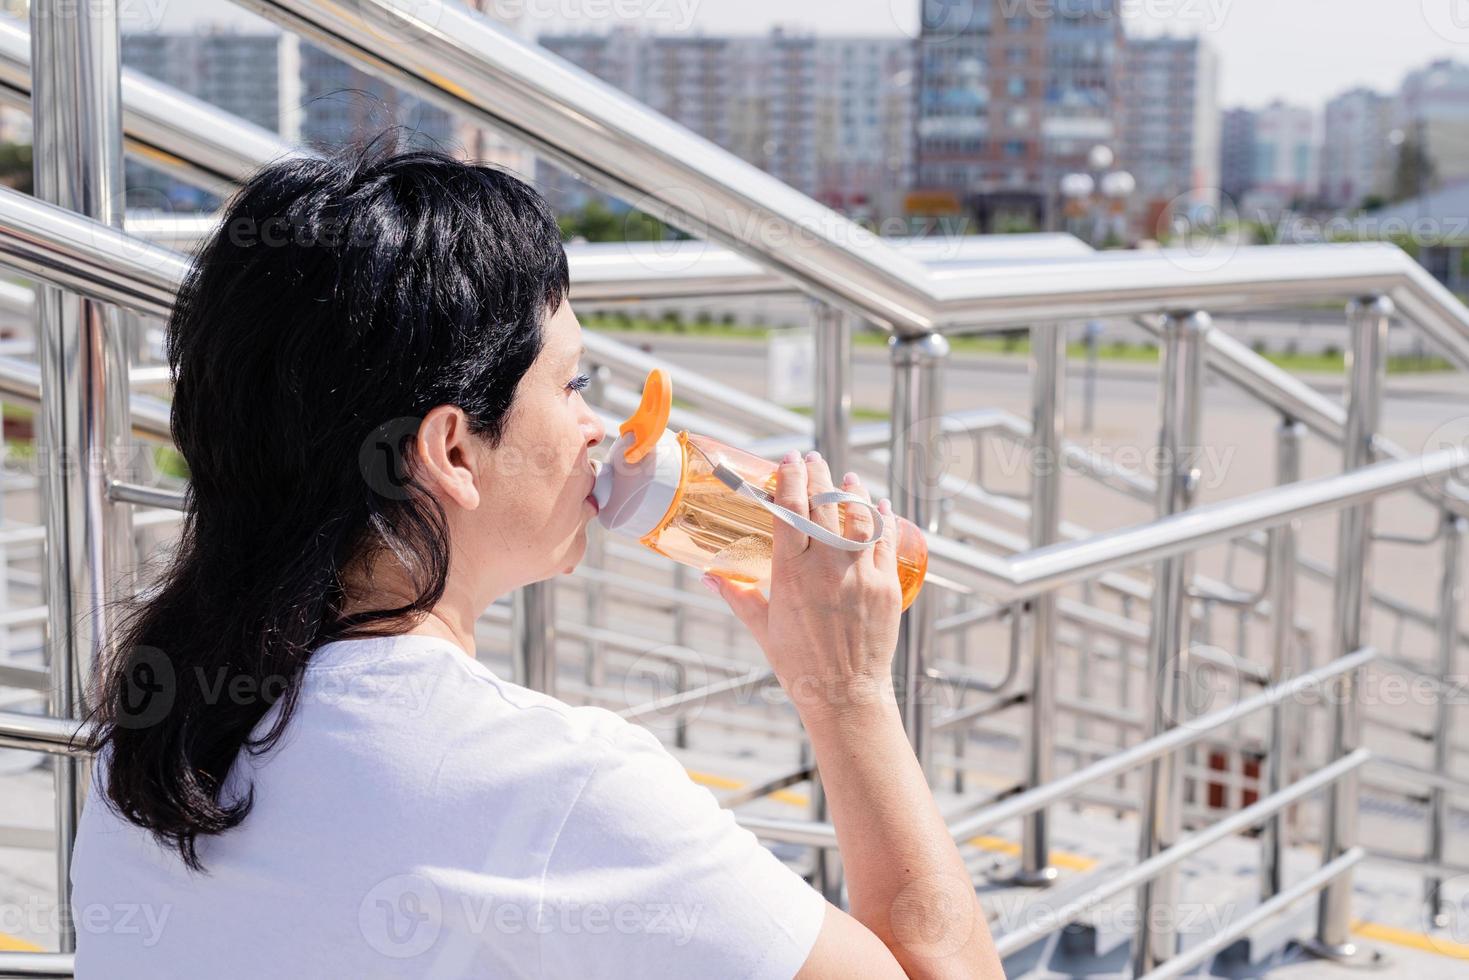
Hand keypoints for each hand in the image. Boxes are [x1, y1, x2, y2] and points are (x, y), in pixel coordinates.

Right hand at [703, 450, 902, 722]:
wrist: (844, 695)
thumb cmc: (797, 665)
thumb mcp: (761, 627)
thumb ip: (736, 595)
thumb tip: (706, 576)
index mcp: (791, 575)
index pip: (789, 510)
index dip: (789, 478)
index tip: (788, 460)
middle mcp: (826, 568)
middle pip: (823, 505)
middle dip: (818, 475)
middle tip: (813, 458)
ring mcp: (860, 575)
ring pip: (858, 517)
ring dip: (852, 491)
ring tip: (846, 477)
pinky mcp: (886, 586)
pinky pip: (886, 541)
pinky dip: (884, 517)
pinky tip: (881, 504)